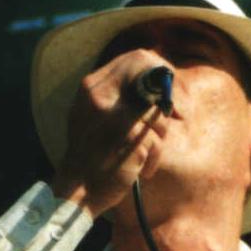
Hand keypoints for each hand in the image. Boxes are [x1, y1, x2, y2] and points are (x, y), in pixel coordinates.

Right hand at [51, 49, 172, 217]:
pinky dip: (153, 158)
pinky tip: (138, 169)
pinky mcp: (127, 138)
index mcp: (92, 86)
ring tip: (140, 154)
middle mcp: (100, 95)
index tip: (168, 94)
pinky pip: (158, 141)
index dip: (162, 72)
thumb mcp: (95, 114)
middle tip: (174, 117)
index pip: (139, 57)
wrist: (76, 192)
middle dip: (170, 97)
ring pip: (160, 113)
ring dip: (158, 137)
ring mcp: (113, 115)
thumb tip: (162, 75)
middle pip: (155, 75)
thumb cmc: (92, 156)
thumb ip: (120, 94)